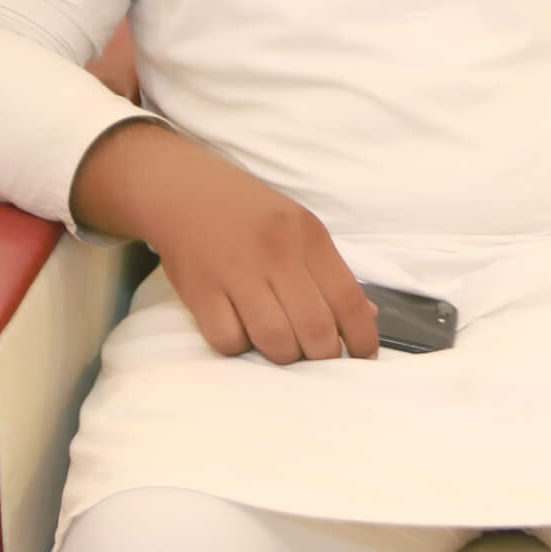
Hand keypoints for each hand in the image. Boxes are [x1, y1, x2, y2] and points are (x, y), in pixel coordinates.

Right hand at [73, 122, 379, 363]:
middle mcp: (278, 255)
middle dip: (324, 357)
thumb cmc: (251, 213)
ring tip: (284, 349)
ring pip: (275, 341)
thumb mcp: (302, 229)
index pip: (348, 299)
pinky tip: (243, 333)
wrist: (185, 192)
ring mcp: (237, 274)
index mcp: (310, 238)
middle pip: (315, 328)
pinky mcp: (200, 292)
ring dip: (285, 357)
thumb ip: (331, 272)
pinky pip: (228, 341)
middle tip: (320, 359)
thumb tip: (366, 317)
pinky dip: (240, 348)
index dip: (362, 337)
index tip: (365, 357)